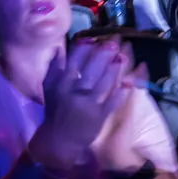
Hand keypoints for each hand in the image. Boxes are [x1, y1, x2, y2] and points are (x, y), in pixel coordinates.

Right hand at [30, 39, 134, 167]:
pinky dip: (121, 92)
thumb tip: (59, 49)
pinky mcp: (100, 116)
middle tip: (114, 42)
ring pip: (104, 83)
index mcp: (61, 84)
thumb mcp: (49, 88)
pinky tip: (128, 82)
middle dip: (103, 55)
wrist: (59, 140)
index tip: (93, 38)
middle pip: (91, 70)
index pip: (73, 62)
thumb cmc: (55, 111)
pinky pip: (112, 101)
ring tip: (122, 56)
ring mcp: (88, 105)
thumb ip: (53, 68)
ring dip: (114, 69)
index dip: (84, 49)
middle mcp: (75, 93)